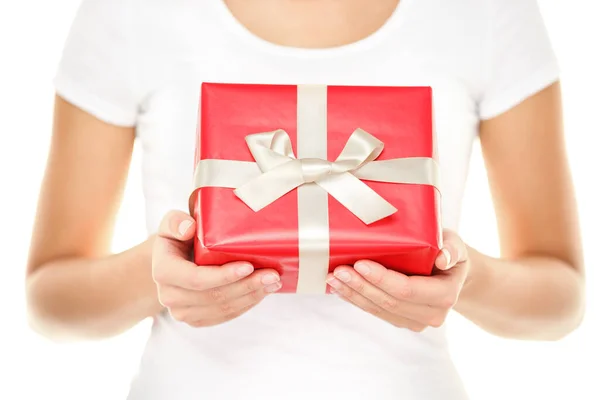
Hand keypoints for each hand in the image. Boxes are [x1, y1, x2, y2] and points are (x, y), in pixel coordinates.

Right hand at [152, 210, 281, 327]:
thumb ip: (176, 222)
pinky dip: (246, 304)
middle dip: (247, 287)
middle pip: (214, 296)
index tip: (248, 266)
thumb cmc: (177, 237)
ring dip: (251, 297)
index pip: (196, 279)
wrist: (172, 260)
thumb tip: (189, 228)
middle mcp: (169, 296)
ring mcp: (182, 312)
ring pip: (223, 309)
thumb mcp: (172, 223)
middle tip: (272, 275)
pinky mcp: (196, 319)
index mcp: (163, 271)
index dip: (223, 276)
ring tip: (273, 282)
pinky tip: (262, 292)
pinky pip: (225, 316)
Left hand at [326, 229, 469, 331]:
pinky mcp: (402, 320)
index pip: (407, 290)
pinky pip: (375, 312)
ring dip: (353, 295)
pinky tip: (339, 289)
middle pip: (388, 302)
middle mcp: (432, 314)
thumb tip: (442, 258)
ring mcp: (416, 321)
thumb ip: (451, 248)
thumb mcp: (455, 244)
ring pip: (378, 310)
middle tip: (338, 270)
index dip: (381, 279)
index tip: (360, 264)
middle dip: (360, 286)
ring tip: (333, 278)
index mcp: (445, 295)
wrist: (451, 272)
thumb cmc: (448, 251)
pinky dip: (355, 300)